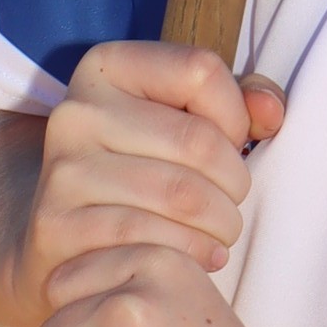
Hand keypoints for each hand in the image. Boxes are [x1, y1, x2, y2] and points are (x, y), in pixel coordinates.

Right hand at [10, 43, 286, 325]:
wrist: (59, 241)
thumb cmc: (141, 171)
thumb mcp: (185, 119)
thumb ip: (240, 100)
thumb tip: (270, 113)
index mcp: (106, 67)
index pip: (201, 70)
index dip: (236, 115)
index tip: (230, 146)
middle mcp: (75, 111)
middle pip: (197, 141)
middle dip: (235, 184)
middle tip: (232, 206)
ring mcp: (62, 170)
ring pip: (181, 195)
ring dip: (221, 225)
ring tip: (221, 235)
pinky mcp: (56, 226)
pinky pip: (150, 240)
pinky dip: (192, 254)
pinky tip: (200, 259)